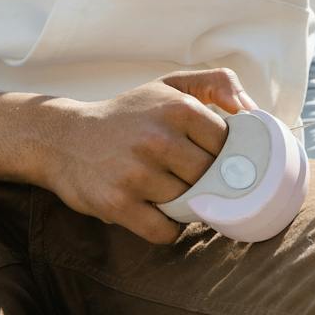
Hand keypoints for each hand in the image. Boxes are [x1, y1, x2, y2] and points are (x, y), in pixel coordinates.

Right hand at [38, 68, 255, 245]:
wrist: (62, 138)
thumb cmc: (128, 114)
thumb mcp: (169, 86)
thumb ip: (216, 83)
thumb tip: (252, 109)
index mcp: (179, 108)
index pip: (228, 146)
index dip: (222, 155)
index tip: (209, 157)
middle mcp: (158, 138)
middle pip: (211, 178)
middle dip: (206, 181)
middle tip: (189, 177)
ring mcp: (137, 173)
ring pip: (190, 204)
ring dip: (185, 204)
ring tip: (168, 189)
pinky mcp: (117, 203)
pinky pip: (165, 231)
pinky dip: (167, 228)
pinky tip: (158, 212)